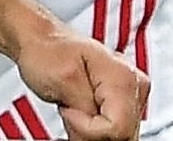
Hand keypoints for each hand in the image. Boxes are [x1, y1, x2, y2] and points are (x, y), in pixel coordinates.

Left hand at [16, 25, 148, 139]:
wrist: (38, 41)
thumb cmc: (45, 51)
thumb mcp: (62, 81)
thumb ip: (88, 110)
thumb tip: (102, 131)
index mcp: (123, 77)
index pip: (117, 128)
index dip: (88, 127)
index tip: (69, 108)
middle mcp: (134, 86)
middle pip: (122, 135)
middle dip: (91, 132)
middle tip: (69, 110)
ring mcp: (129, 96)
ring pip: (118, 136)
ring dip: (91, 133)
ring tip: (71, 110)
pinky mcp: (120, 105)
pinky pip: (112, 132)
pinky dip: (93, 131)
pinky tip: (78, 120)